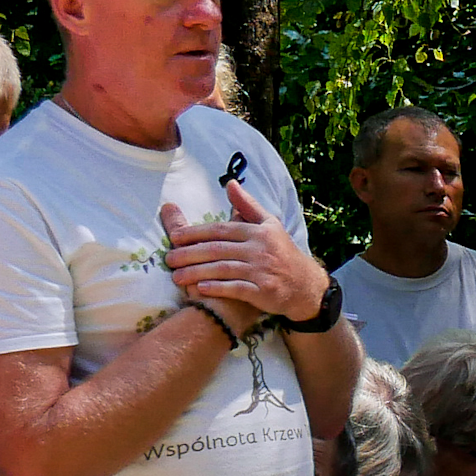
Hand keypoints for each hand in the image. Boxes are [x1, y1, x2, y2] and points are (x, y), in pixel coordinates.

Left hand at [159, 181, 328, 324]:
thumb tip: (230, 184)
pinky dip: (218, 288)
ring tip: (176, 277)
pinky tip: (200, 289)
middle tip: (168, 259)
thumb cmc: (283, 253)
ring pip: (223, 270)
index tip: (175, 238)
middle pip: (218, 250)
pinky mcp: (265, 292)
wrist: (307, 286)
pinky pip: (236, 289)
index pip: (221, 230)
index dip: (196, 233)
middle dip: (190, 254)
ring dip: (197, 273)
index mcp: (259, 232)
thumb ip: (248, 206)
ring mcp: (263, 271)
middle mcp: (260, 250)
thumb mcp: (270, 225)